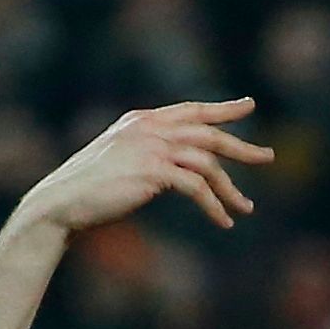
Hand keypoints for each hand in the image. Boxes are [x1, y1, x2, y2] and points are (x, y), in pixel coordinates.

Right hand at [18, 97, 273, 233]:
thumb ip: (149, 153)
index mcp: (142, 120)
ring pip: (208, 164)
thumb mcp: (121, 160)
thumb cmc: (88, 189)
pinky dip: (214, 207)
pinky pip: (197, 189)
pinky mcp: (154, 172)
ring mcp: (152, 148)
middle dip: (242, 147)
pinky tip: (224, 222)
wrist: (60, 202)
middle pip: (209, 133)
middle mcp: (150, 128)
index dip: (223, 108)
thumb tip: (179, 166)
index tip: (249, 106)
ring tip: (246, 209)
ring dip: (231, 190)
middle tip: (268, 157)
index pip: (192, 110)